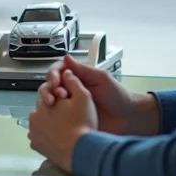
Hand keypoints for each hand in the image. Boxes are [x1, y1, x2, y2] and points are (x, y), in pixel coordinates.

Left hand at [28, 69, 96, 171]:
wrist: (80, 152)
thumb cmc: (82, 124)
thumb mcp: (84, 97)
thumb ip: (73, 82)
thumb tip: (66, 73)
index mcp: (42, 103)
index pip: (48, 94)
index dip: (60, 99)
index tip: (70, 106)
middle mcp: (33, 116)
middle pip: (44, 109)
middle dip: (53, 111)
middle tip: (69, 119)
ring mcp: (33, 133)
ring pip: (40, 123)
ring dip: (49, 124)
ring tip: (65, 130)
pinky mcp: (35, 146)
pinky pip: (40, 138)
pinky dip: (47, 137)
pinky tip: (59, 139)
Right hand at [38, 54, 157, 135]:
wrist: (127, 118)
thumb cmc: (117, 96)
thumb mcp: (101, 78)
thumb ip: (83, 69)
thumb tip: (66, 56)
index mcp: (77, 77)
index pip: (58, 71)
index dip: (53, 75)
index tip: (55, 82)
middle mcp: (70, 89)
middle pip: (49, 85)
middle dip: (48, 89)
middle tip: (55, 97)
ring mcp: (68, 104)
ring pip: (50, 99)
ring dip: (47, 101)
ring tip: (54, 105)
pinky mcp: (69, 119)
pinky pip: (54, 115)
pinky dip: (50, 114)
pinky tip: (52, 116)